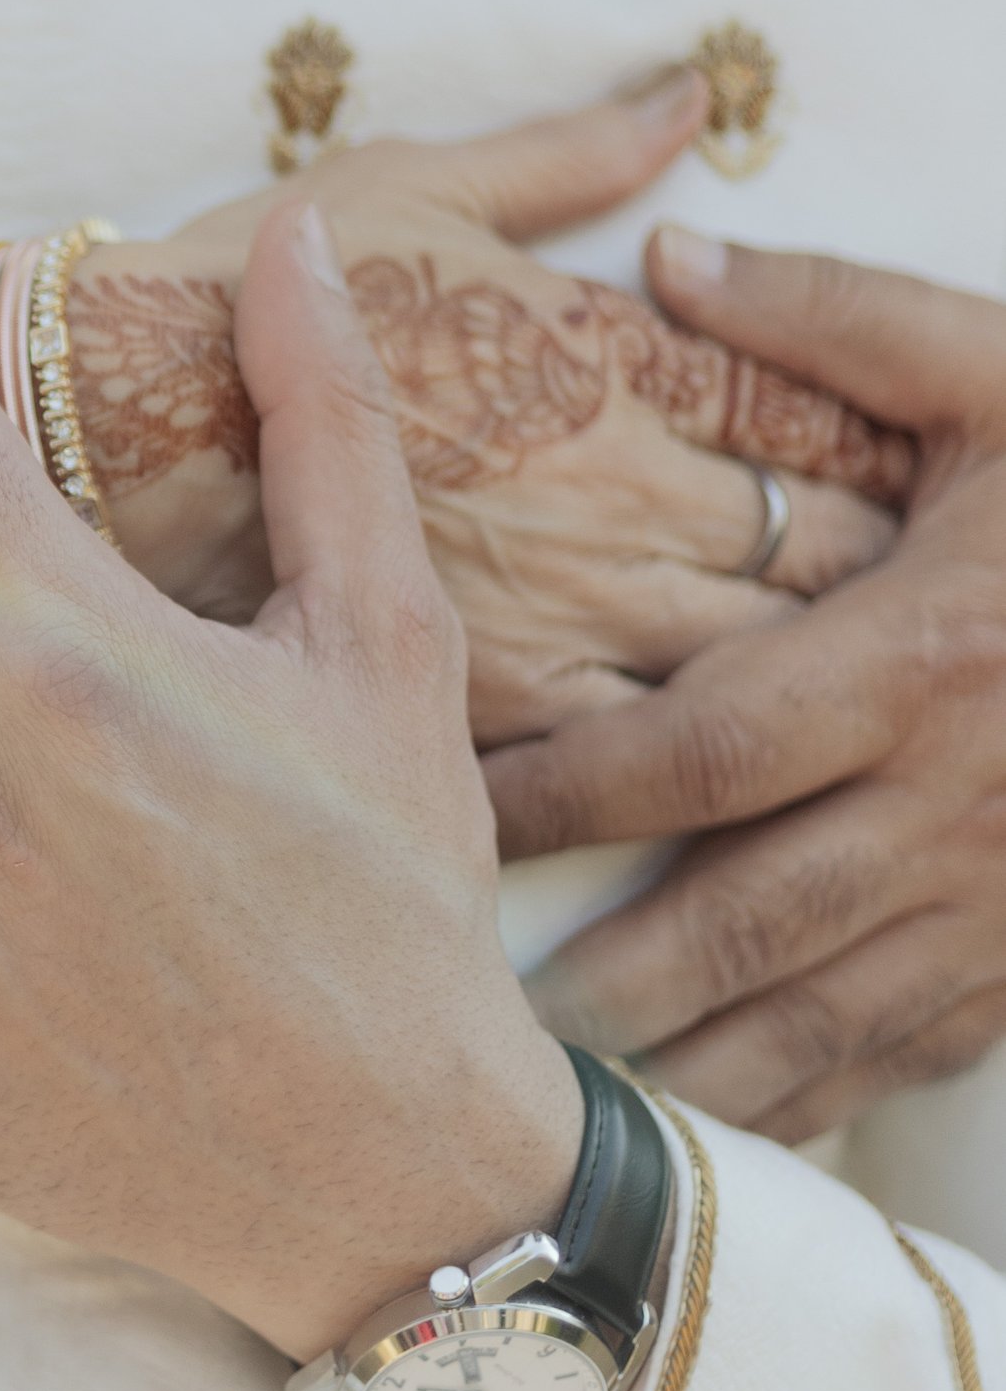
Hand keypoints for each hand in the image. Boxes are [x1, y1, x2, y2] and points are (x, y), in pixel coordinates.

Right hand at [84, 74, 902, 741]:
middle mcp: (618, 509)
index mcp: (619, 378)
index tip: (888, 482)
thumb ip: (574, 154)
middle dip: (852, 593)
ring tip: (797, 708)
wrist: (97, 417)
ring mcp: (558, 624)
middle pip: (813, 573)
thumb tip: (691, 97)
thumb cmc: (245, 288)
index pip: (813, 434)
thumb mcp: (419, 182)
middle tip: (879, 612)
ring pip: (743, 683)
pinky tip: (659, 778)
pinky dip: (656, 776)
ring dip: (780, 690)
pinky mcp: (477, 716)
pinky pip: (620, 770)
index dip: (866, 466)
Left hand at [489, 233, 1005, 1142]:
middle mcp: (951, 807)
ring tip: (537, 1107)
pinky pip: (897, 1061)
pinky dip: (792, 1105)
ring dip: (674, 1076)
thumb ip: (842, 320)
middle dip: (595, 983)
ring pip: (811, 1025)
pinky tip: (696, 1132)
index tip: (440, 807)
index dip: (564, 789)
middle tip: (447, 1011)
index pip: (700, 747)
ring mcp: (1001, 909)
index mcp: (920, 660)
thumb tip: (668, 258)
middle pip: (735, 925)